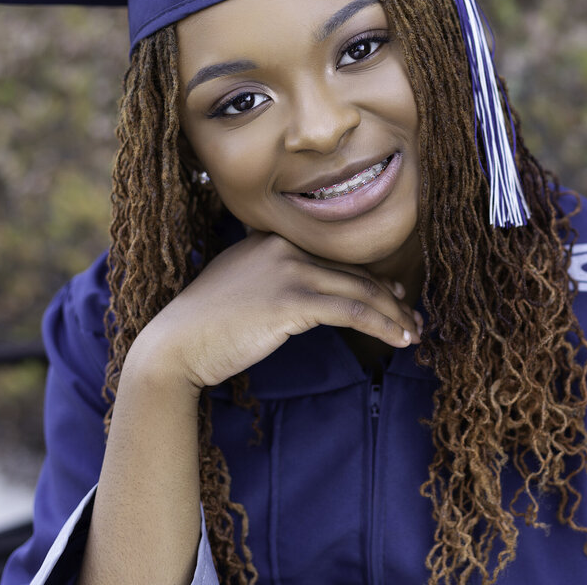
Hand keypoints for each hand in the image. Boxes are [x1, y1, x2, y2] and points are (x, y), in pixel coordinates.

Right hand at [128, 232, 419, 393]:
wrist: (174, 346)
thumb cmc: (204, 326)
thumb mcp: (239, 286)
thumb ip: (272, 278)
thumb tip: (310, 297)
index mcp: (271, 239)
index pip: (334, 258)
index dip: (370, 278)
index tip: (393, 296)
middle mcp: (282, 246)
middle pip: (352, 272)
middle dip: (389, 299)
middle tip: (412, 320)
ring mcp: (287, 270)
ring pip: (359, 290)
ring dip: (393, 315)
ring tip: (412, 335)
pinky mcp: (291, 300)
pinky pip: (351, 310)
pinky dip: (381, 325)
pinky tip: (398, 340)